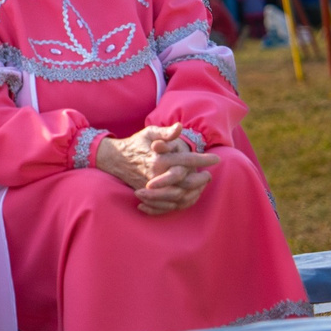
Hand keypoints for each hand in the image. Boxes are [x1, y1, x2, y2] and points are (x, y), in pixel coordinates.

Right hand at [97, 124, 219, 213]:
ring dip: (193, 191)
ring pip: (178, 195)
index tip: (216, 158)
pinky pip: (167, 204)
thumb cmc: (136, 143)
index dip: (203, 159)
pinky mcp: (148, 194)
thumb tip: (180, 127)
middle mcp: (156, 174)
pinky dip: (180, 202)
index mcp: (159, 158)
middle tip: (209, 175)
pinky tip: (187, 196)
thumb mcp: (149, 132)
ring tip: (201, 186)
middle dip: (200, 180)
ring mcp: (152, 186)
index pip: (187, 160)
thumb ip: (166, 132)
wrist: (114, 159)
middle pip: (186, 182)